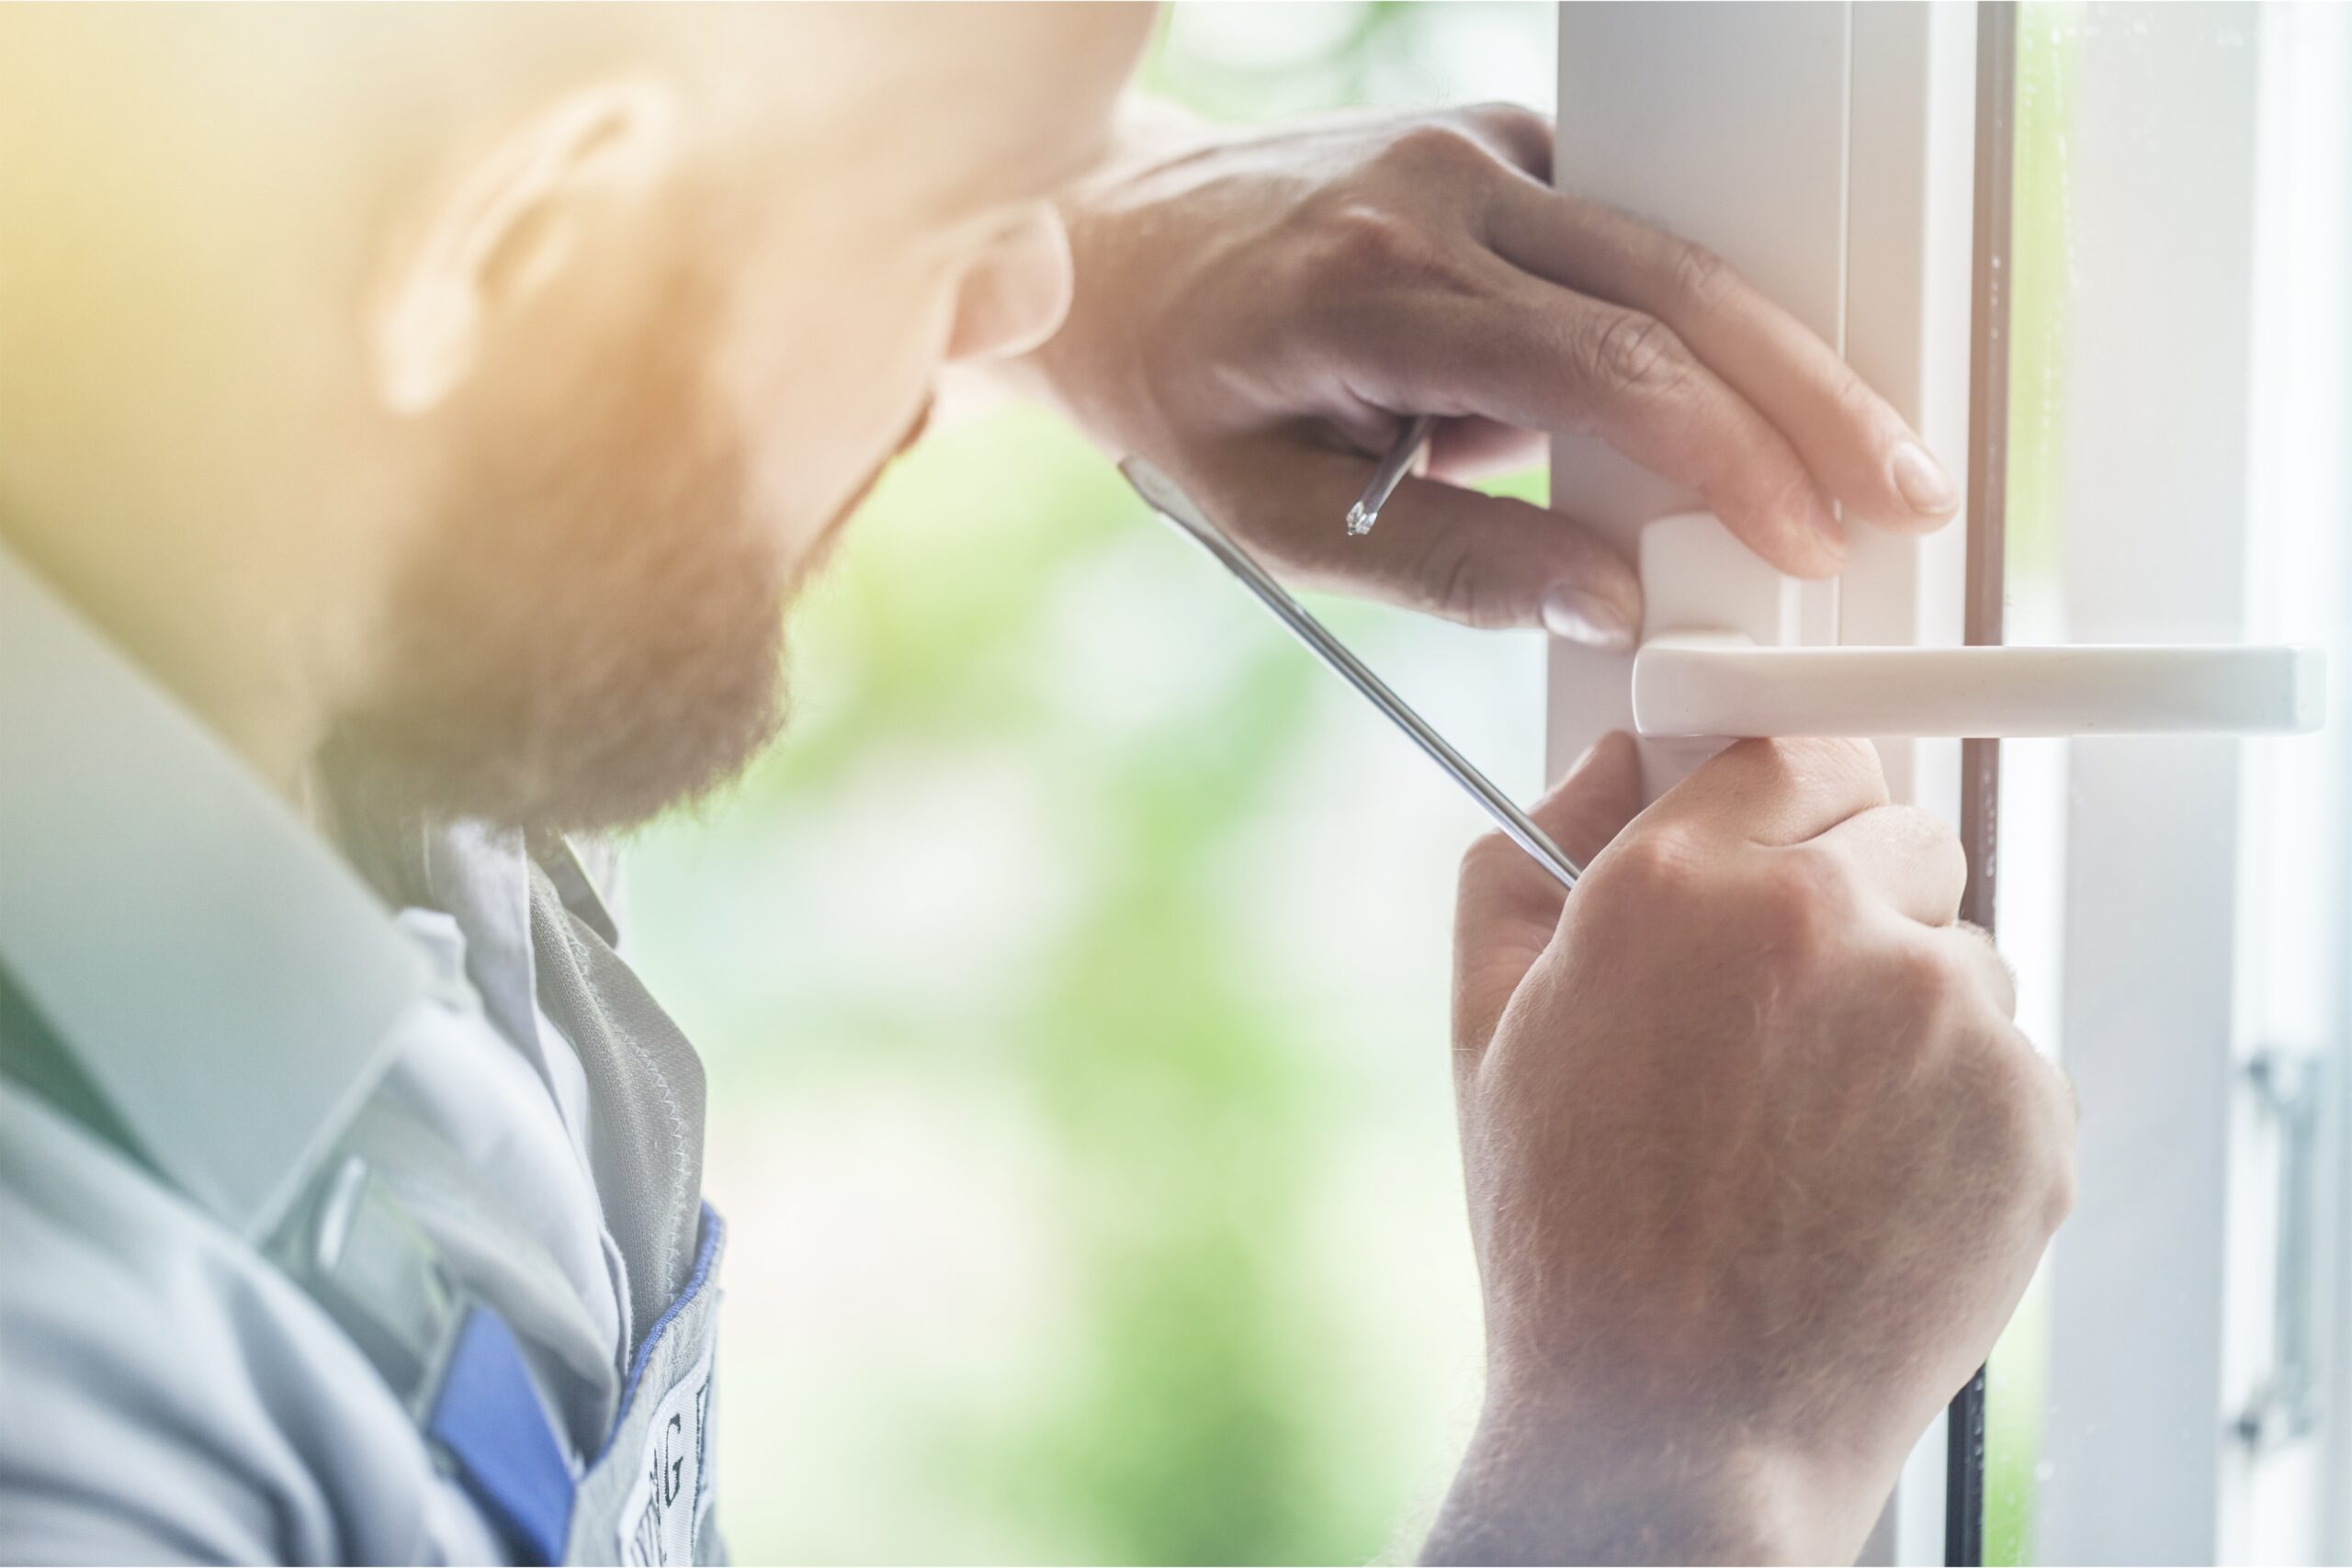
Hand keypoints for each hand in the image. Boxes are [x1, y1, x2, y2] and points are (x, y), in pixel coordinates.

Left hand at [1014, 105, 1960, 647]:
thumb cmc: (1181, 394)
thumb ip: (1444, 567)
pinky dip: (1703, 322)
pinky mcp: (1504, 150)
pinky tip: (1756, 403)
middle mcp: (1438, 190)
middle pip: (1676, 286)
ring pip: (1676, 248)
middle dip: (1808, 402)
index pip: (1599, 363)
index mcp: (1371, 287)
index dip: (1723, 454)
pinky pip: (1633, 237)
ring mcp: (1479, 151)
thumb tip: (1608, 604)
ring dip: (1782, 355)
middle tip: (1901, 496)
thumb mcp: (1273, 520)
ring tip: (1861, 460)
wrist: (1112, 247)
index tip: (1799, 539)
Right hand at [1427, 735, 2072, 1564]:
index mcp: (1673, 883)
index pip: (1791, 748)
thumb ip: (1524, 861)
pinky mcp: (2027, 1113)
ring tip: (1817, 1125)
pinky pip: (2013, 1062)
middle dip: (1857, 896)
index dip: (1792, 802)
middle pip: (1902, 828)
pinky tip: (1870, 1182)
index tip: (1793, 845)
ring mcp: (1939, 1015)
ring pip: (1961, 953)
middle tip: (1793, 1008)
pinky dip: (1961, 1108)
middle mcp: (1818, 920)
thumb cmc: (1572, 1236)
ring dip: (1910, 1008)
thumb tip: (1600, 770)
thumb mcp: (1486, 1030)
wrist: (1673, 1424)